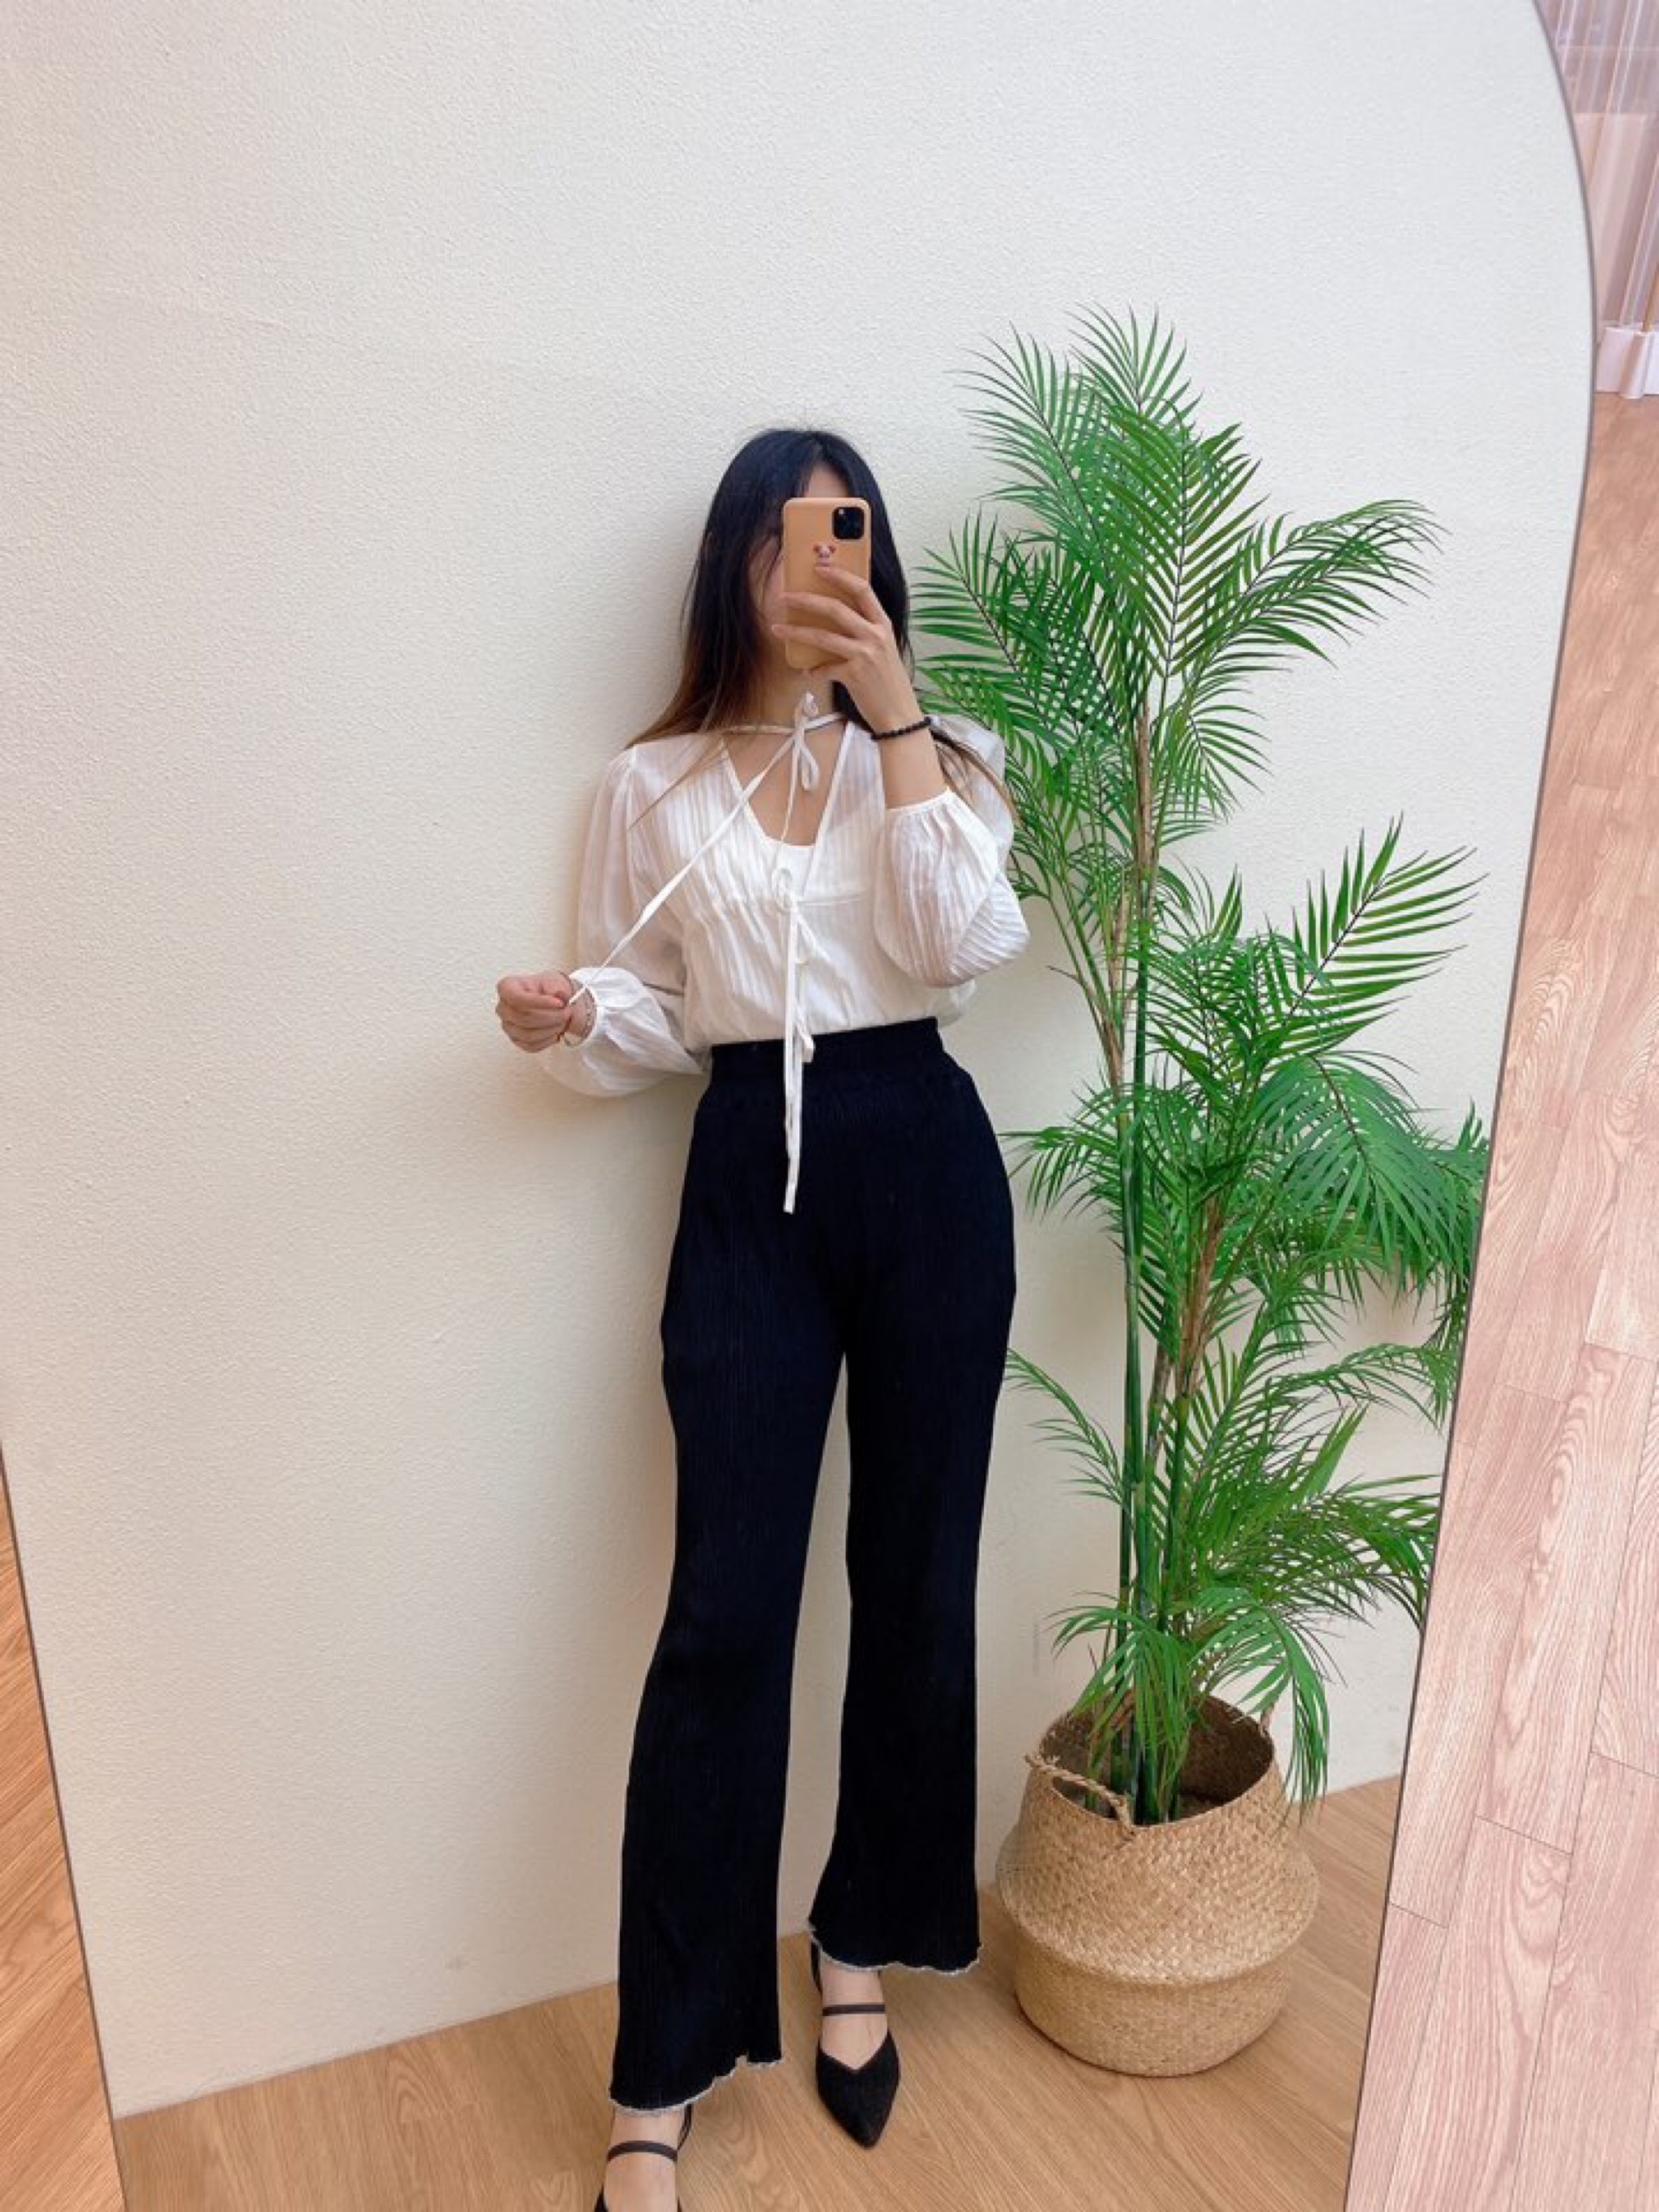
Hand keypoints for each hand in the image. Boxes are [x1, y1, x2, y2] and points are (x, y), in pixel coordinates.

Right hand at [496, 969, 591, 1051]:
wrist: (554, 1001)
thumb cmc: (549, 989)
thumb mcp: (555, 982)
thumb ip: (557, 988)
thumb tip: (560, 995)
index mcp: (507, 987)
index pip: (517, 998)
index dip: (539, 1002)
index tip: (559, 1003)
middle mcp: (503, 1008)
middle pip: (523, 1018)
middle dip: (551, 1017)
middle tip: (566, 1012)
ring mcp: (508, 1026)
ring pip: (528, 1035)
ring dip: (551, 1029)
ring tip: (562, 1022)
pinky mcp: (516, 1040)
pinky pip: (531, 1045)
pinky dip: (547, 1040)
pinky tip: (555, 1031)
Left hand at [771, 564, 920, 732]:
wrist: (899, 714)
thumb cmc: (888, 680)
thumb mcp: (883, 648)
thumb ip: (864, 631)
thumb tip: (832, 618)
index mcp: (883, 624)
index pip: (861, 589)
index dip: (839, 575)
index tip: (819, 567)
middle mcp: (875, 635)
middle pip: (835, 608)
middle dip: (806, 600)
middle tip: (785, 596)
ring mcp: (865, 655)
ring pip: (823, 636)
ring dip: (796, 631)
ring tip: (777, 628)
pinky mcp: (854, 675)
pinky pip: (824, 668)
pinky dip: (812, 670)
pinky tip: (806, 671)